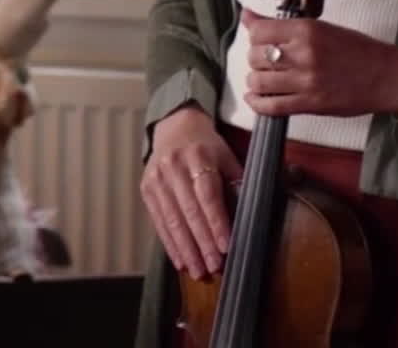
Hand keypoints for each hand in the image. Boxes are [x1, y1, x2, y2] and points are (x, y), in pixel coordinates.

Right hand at [139, 103, 241, 279]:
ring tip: (198, 270)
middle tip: (214, 266)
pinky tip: (180, 260)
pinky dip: (170, 243)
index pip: (208, 194)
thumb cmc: (207, 147)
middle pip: (189, 211)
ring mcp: (157, 178)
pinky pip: (158, 221)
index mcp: (198, 157)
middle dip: (202, 242)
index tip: (226, 246)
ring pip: (172, 219)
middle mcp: (174, 167)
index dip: (216, 222)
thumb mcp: (226, 157)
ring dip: (186, 249)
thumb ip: (237, 183)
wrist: (174, 126)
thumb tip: (250, 216)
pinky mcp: (146, 189)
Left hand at [240, 9, 397, 117]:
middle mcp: (303, 54)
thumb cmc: (358, 50)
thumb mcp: (321, 27)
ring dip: (256, 81)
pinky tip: (257, 98)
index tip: (260, 40)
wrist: (387, 76)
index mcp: (306, 30)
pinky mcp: (309, 104)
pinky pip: (271, 106)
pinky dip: (258, 103)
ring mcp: (305, 81)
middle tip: (265, 61)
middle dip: (255, 59)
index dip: (254, 36)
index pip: (259, 31)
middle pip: (255, 56)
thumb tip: (248, 16)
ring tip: (264, 80)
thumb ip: (282, 25)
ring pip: (258, 81)